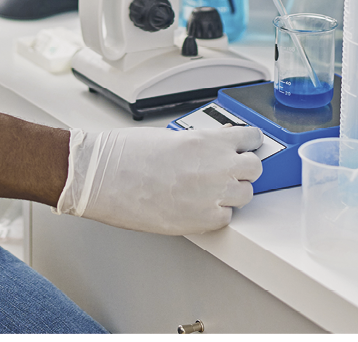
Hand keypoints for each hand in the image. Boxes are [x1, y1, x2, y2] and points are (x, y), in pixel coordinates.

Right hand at [56, 124, 262, 235]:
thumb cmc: (125, 153)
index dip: (247, 143)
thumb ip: (197, 144)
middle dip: (243, 168)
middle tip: (229, 169)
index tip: (245, 146)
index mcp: (206, 140)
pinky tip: (199, 205)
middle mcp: (215, 167)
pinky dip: (217, 213)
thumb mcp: (168, 136)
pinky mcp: (201, 221)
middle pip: (255, 168)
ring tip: (211, 189)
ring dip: (232, 191)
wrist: (103, 177)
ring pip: (245, 195)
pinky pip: (226, 218)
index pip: (250, 138)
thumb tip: (212, 150)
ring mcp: (211, 196)